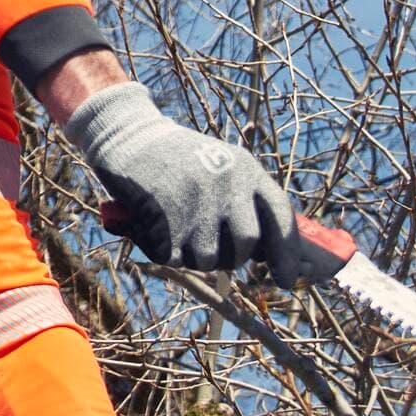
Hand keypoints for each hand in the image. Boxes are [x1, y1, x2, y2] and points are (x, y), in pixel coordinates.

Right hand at [57, 82, 353, 285]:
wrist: (128, 135)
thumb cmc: (177, 159)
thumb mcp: (220, 167)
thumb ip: (245, 204)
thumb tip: (267, 255)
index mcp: (246, 169)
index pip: (280, 218)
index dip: (287, 255)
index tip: (286, 280)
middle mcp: (227, 185)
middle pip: (246, 245)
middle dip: (231, 255)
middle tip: (210, 246)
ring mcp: (197, 203)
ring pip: (208, 259)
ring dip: (190, 253)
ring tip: (174, 226)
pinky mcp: (167, 219)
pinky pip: (174, 259)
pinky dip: (162, 250)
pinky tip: (152, 225)